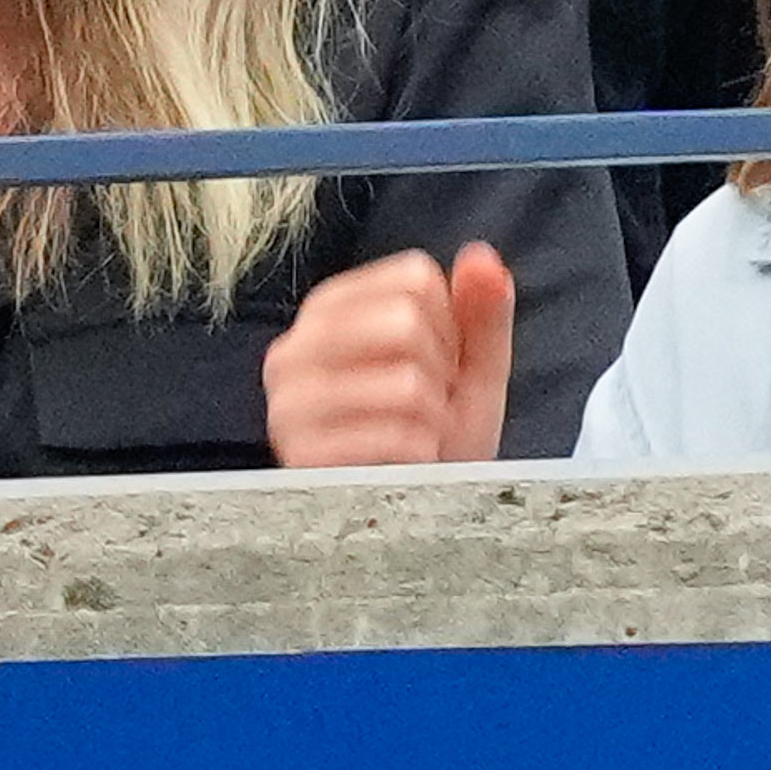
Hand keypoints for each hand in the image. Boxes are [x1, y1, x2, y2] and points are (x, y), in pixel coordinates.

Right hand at [266, 241, 520, 469]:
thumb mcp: (472, 367)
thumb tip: (481, 256)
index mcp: (328, 310)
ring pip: (405, 383)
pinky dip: (421, 453)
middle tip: (428, 404)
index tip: (438, 362)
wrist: (415, 513)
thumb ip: (481, 310)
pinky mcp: (300, 456)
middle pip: (406, 322)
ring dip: (433, 417)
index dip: (449, 324)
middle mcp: (294, 348)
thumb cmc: (439, 435)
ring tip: (417, 433)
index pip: (415, 279)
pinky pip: (395, 436)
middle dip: (440, 370)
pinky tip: (404, 463)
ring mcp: (289, 404)